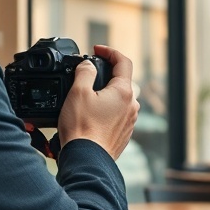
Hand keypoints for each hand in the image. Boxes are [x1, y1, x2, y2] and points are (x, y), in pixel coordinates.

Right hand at [57, 45, 138, 159]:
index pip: (123, 62)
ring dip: (105, 94)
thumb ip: (84, 72)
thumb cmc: (82, 128)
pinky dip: (106, 110)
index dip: (110, 51)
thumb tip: (87, 65)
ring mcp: (129, 121)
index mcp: (124, 92)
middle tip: (88, 74)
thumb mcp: (78, 92)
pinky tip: (91, 116)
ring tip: (86, 98)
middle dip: (106, 75)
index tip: (97, 50)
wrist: (86, 160)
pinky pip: (117, 115)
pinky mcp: (124, 134)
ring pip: (119, 100)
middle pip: (122, 81)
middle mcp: (132, 106)